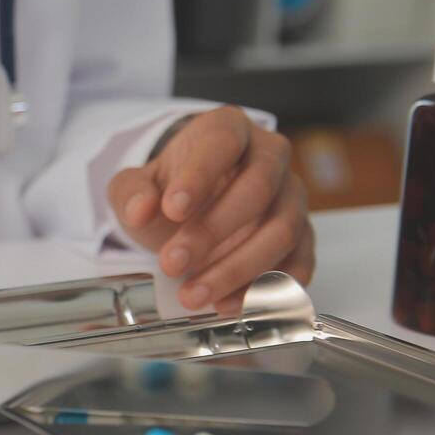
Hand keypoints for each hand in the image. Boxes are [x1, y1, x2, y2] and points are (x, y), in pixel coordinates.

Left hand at [107, 106, 314, 313]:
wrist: (193, 207)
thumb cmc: (170, 190)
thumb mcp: (137, 185)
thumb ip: (131, 193)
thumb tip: (139, 209)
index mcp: (228, 130)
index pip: (222, 144)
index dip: (199, 177)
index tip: (172, 209)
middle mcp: (270, 157)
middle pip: (257, 190)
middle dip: (212, 233)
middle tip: (171, 263)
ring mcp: (291, 196)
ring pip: (282, 230)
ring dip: (238, 270)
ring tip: (194, 295)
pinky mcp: (302, 236)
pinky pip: (299, 262)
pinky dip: (269, 289)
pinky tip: (231, 304)